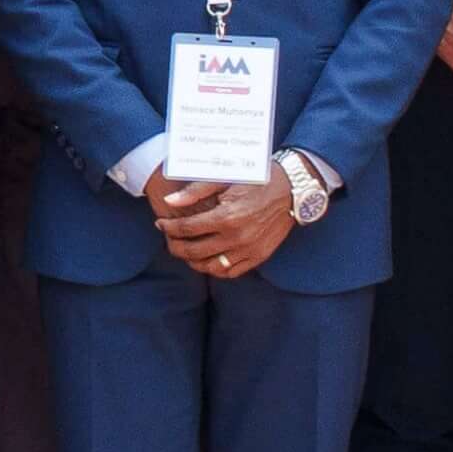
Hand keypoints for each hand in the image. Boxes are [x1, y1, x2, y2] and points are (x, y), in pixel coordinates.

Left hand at [151, 169, 297, 280]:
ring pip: (211, 267)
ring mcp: (249, 250)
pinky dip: (215, 269)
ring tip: (185, 251)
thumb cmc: (256, 179)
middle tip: (168, 240)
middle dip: (175, 247)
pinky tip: (206, 260)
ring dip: (193, 261)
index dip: (169, 227)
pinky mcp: (259, 256)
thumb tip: (169, 201)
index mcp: (226, 217)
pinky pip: (231, 272)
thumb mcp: (224, 179)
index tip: (160, 223)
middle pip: (194, 252)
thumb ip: (195, 192)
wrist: (292, 189)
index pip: (186, 229)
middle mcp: (237, 237)